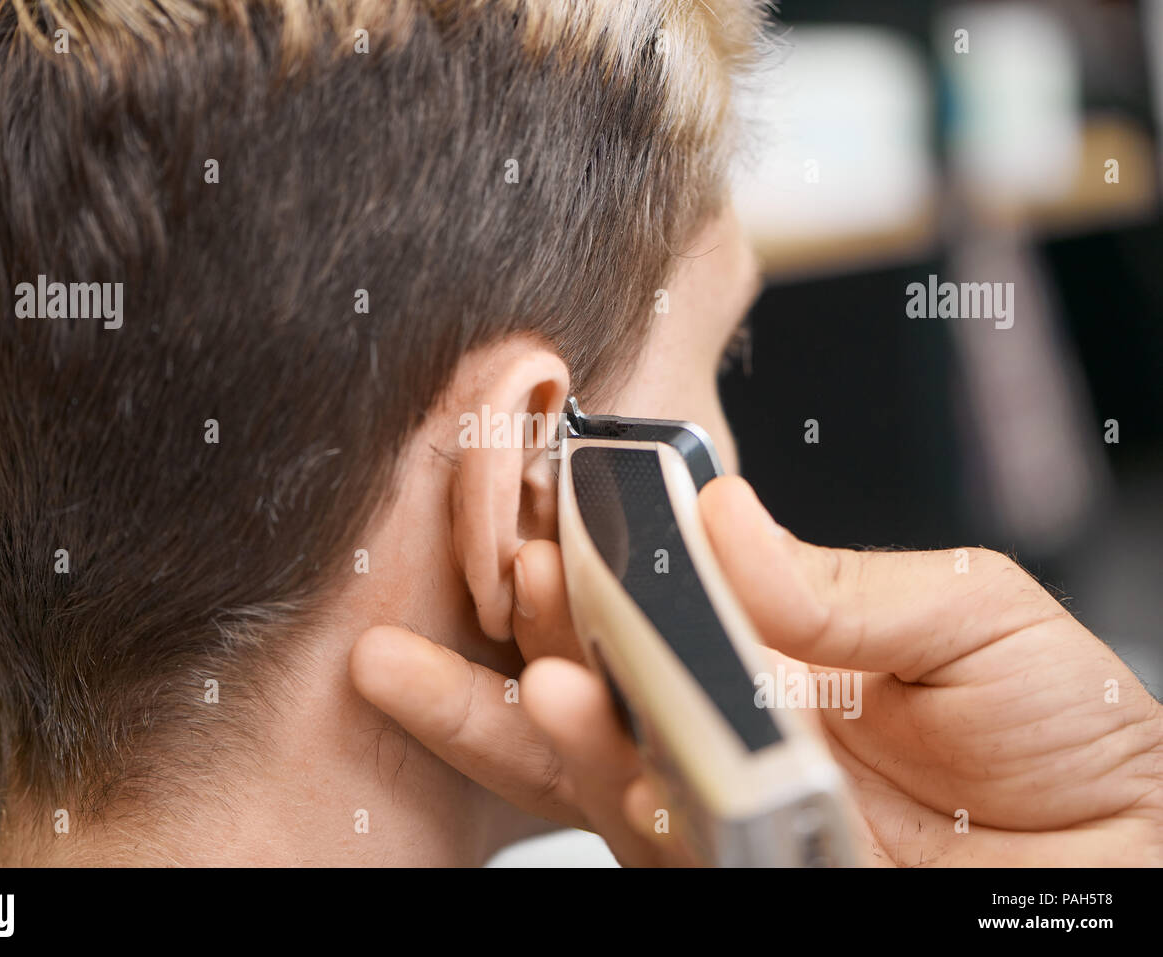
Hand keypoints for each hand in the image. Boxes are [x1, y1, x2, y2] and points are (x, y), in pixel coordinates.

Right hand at [349, 476, 1162, 865]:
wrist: (1131, 852)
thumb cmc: (1069, 730)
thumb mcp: (972, 617)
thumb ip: (844, 582)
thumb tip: (724, 513)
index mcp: (775, 653)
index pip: (660, 605)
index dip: (598, 568)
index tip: (545, 520)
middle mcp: (733, 727)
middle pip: (604, 686)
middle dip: (530, 641)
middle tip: (493, 579)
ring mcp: (730, 807)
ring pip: (606, 768)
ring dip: (544, 723)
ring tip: (519, 681)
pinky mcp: (743, 871)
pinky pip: (662, 838)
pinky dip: (615, 792)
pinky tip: (576, 740)